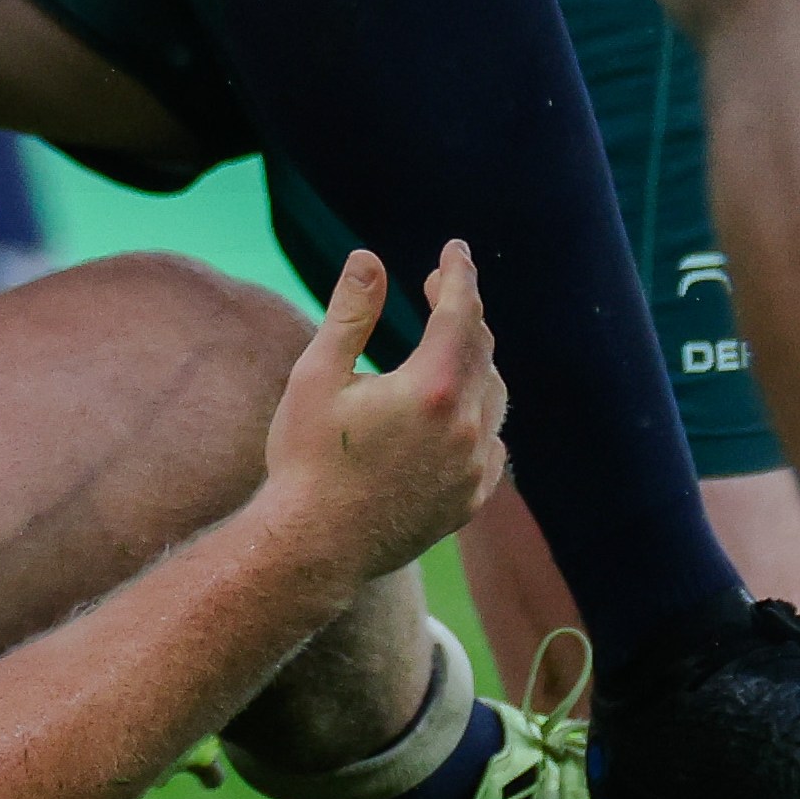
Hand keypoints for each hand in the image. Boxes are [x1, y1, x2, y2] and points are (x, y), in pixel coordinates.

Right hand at [251, 242, 507, 586]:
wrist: (314, 548)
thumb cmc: (306, 459)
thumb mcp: (317, 375)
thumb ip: (350, 313)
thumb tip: (368, 258)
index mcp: (432, 388)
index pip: (461, 312)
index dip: (459, 274)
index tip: (454, 250)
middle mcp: (466, 426)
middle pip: (481, 348)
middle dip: (462, 309)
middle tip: (436, 286)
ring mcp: (473, 467)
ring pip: (493, 394)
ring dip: (476, 359)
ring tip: (448, 341)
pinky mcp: (471, 499)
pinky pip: (492, 442)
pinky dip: (480, 413)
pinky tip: (457, 410)